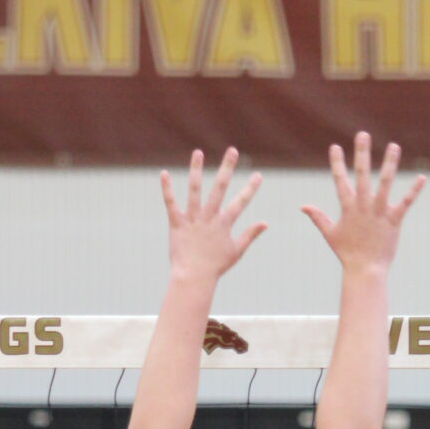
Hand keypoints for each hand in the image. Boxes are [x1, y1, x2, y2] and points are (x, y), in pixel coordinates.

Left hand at [161, 148, 265, 283]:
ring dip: (197, 170)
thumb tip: (265, 223)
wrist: (194, 277)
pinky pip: (171, 203)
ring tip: (198, 152)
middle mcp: (209, 217)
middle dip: (227, 168)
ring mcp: (192, 219)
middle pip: (219, 188)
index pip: (241, 202)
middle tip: (232, 150)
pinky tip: (164, 173)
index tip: (258, 174)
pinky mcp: (176, 223)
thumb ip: (250, 234)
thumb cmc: (216, 266)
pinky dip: (167, 189)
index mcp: (224, 224)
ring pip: (195, 190)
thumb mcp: (236, 251)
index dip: (250, 189)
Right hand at [302, 133, 424, 272]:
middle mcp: (363, 206)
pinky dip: (413, 190)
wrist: (364, 270)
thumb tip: (303, 206)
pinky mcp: (393, 221)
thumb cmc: (347, 254)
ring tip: (394, 146)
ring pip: (384, 183)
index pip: (340, 180)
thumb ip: (317, 217)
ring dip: (389, 164)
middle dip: (361, 153)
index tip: (335, 147)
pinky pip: (405, 203)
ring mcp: (379, 212)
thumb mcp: (330, 234)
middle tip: (363, 134)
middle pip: (361, 174)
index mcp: (348, 207)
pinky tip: (421, 177)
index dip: (337, 163)